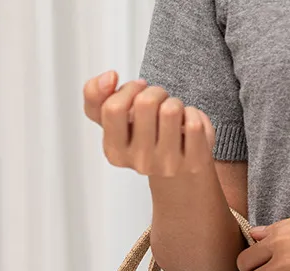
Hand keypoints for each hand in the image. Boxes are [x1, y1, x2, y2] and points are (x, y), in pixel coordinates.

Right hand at [82, 70, 216, 177]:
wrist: (178, 174)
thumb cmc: (143, 138)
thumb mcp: (112, 120)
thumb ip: (94, 96)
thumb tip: (109, 77)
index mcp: (115, 152)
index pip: (114, 108)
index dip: (129, 89)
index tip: (137, 91)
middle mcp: (140, 162)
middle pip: (146, 102)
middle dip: (155, 92)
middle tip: (159, 103)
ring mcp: (168, 165)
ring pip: (172, 109)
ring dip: (175, 102)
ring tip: (172, 116)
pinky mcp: (194, 163)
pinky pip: (195, 122)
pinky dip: (194, 114)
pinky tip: (188, 126)